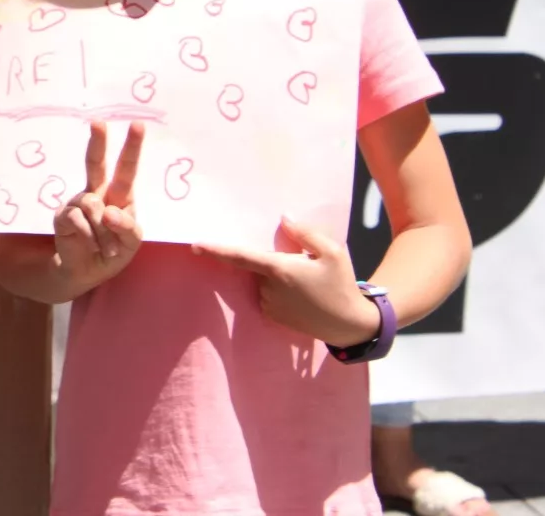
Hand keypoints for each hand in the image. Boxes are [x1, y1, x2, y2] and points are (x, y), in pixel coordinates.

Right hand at [52, 121, 144, 291]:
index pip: (126, 168)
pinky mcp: (62, 216)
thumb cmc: (111, 253)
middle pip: (95, 164)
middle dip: (98, 143)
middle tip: (98, 123)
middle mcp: (97, 193)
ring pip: (92, 206)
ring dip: (103, 233)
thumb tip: (108, 211)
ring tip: (105, 248)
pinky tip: (90, 246)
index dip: (132, 147)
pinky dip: (89, 238)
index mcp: (119, 196)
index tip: (138, 125)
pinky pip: (77, 221)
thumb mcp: (130, 244)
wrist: (82, 272)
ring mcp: (77, 203)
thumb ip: (127, 228)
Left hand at [192, 216, 380, 347]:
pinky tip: (304, 295)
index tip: (194, 245)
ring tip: (308, 283)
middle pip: (259, 266)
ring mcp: (270, 305)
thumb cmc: (342, 286)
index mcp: (279, 269)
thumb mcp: (332, 253)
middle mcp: (269, 288)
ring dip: (278, 277)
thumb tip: (284, 218)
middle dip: (274, 262)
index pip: (240, 257)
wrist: (350, 325)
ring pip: (265, 281)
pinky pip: (270, 296)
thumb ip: (305, 234)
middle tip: (303, 266)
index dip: (216, 251)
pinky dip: (281, 291)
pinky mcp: (274, 317)